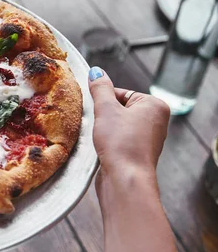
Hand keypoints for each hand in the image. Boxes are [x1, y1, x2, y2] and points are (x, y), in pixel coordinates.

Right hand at [88, 66, 170, 181]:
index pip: (121, 93)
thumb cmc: (120, 143)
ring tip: (101, 139)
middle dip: (104, 116)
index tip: (95, 112)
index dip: (103, 102)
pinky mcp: (138, 153)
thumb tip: (95, 71)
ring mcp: (148, 139)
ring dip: (104, 130)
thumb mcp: (106, 109)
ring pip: (117, 125)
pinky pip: (119, 140)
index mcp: (155, 106)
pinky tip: (103, 148)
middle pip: (119, 109)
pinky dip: (109, 142)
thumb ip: (100, 88)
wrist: (126, 180)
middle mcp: (156, 121)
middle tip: (98, 126)